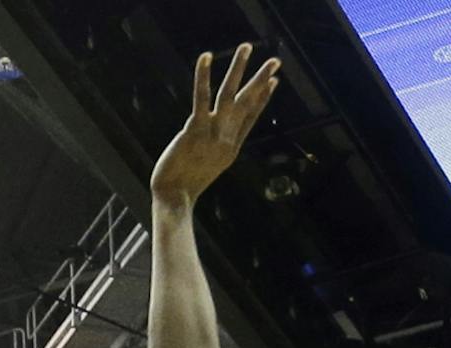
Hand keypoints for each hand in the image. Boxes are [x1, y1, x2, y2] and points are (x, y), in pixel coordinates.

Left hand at [151, 45, 281, 208]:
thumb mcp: (207, 166)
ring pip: (230, 95)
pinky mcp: (194, 130)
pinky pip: (201, 98)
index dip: (263, 98)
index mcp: (231, 147)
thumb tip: (215, 139)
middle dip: (261, 80)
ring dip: (239, 69)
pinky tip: (206, 57)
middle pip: (248, 103)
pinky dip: (203, 76)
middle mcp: (226, 138)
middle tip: (276, 60)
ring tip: (246, 46)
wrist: (174, 199)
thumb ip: (213, 149)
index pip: (251, 117)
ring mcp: (212, 134)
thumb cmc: (185, 185)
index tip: (274, 81)